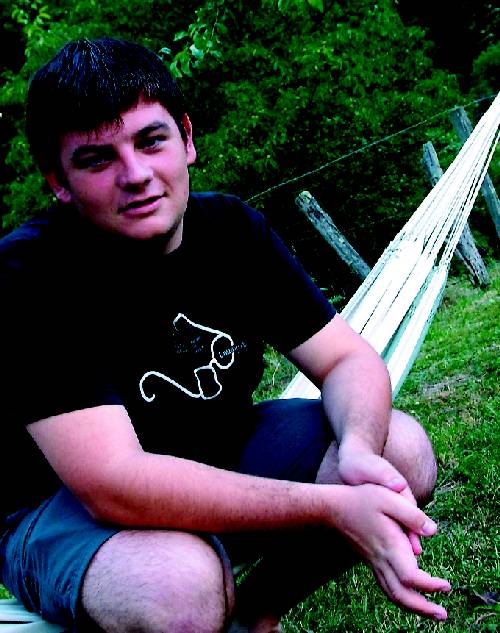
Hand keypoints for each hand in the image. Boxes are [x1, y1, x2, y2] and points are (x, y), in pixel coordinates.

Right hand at [330, 483, 450, 619]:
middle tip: (443, 614)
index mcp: (389, 546)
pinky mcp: (371, 561)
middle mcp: (381, 559)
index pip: (410, 577)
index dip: (430, 586)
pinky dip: (401, 598)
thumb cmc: (361, 500)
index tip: (446, 585)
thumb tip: (433, 531)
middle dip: (424, 609)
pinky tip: (411, 595)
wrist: (332, 508)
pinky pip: (387, 587)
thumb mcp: (389, 498)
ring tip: (433, 612)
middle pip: (402, 596)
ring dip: (414, 607)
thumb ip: (412, 514)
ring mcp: (374, 562)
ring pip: (393, 595)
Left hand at [338, 450, 421, 553]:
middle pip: (409, 523)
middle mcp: (400, 499)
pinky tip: (389, 554)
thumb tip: (400, 485)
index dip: (414, 531)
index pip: (411, 513)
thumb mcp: (373, 469)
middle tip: (412, 560)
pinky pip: (392, 528)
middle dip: (411, 542)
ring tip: (404, 563)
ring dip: (403, 543)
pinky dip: (393, 540)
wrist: (354, 460)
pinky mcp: (385, 510)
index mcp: (400, 489)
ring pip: (402, 527)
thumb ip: (386, 476)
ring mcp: (393, 505)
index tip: (415, 550)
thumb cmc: (361, 464)